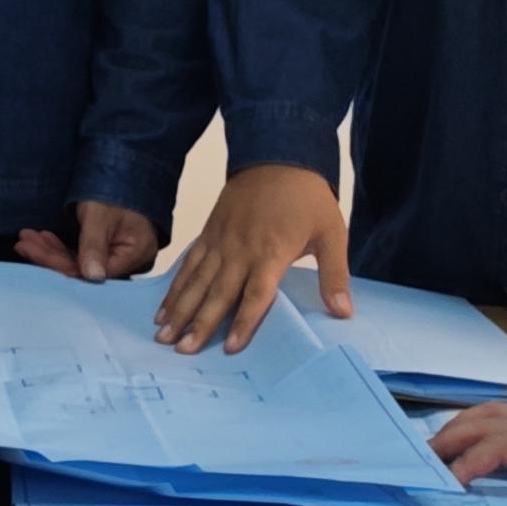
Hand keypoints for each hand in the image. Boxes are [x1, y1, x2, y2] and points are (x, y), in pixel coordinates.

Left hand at [15, 200, 161, 282]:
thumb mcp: (100, 214)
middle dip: (49, 256)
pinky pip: (79, 253)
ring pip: (78, 261)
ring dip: (50, 250)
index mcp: (134, 254)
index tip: (34, 252)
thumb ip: (94, 246)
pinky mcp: (104, 248)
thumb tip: (91, 277)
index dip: (61, 265)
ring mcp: (115, 254)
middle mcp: (127, 260)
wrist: (121, 165)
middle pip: (83, 268)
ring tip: (25, 239)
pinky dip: (59, 246)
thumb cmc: (113, 186)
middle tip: (22, 243)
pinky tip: (40, 239)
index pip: (93, 271)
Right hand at [152, 162, 351, 353]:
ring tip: (164, 335)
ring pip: (196, 280)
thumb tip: (343, 312)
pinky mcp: (209, 231)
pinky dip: (175, 286)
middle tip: (183, 350)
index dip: (243, 322)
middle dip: (200, 323)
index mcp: (272, 252)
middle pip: (218, 292)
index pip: (255, 294)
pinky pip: (189, 263)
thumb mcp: (332, 233)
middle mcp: (241, 249)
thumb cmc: (307, 197)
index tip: (230, 347)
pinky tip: (164, 306)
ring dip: (180, 308)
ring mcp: (221, 240)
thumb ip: (334, 275)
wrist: (277, 155)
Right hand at [431, 401, 506, 505]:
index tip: (449, 482)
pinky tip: (473, 429)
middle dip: (451, 439)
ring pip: (493, 413)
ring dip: (460, 426)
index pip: (501, 447)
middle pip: (486, 423)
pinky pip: (506, 414)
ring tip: (436, 443)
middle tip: (422, 458)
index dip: (471, 463)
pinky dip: (480, 419)